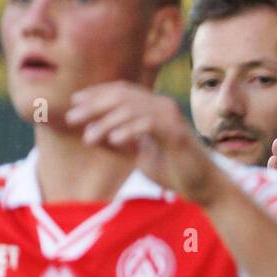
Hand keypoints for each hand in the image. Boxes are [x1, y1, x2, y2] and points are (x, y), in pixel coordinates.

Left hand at [65, 81, 225, 205]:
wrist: (203, 186)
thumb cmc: (173, 170)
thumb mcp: (140, 154)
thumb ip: (120, 142)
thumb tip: (91, 134)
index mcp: (154, 108)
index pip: (122, 91)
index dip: (97, 93)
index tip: (74, 101)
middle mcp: (163, 106)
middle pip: (123, 96)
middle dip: (94, 106)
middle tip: (72, 118)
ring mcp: (171, 118)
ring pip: (132, 109)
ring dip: (106, 122)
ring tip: (89, 137)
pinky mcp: (177, 133)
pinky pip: (148, 125)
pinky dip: (128, 130)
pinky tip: (113, 140)